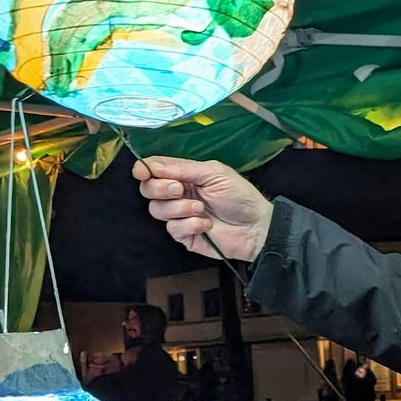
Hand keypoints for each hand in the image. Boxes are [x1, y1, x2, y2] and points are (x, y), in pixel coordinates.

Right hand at [133, 155, 273, 262]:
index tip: (143, 172)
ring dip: (179, 208)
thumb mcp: (214, 173)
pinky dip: (189, 225)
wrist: (257, 227)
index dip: (144, 169)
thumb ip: (183, 168)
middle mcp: (178, 194)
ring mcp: (180, 216)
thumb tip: (152, 165)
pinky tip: (206, 224)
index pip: (154, 170)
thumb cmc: (240, 196)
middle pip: (148, 190)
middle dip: (160, 188)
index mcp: (184, 175)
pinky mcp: (185, 235)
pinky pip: (173, 229)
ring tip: (201, 208)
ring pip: (157, 210)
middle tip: (179, 189)